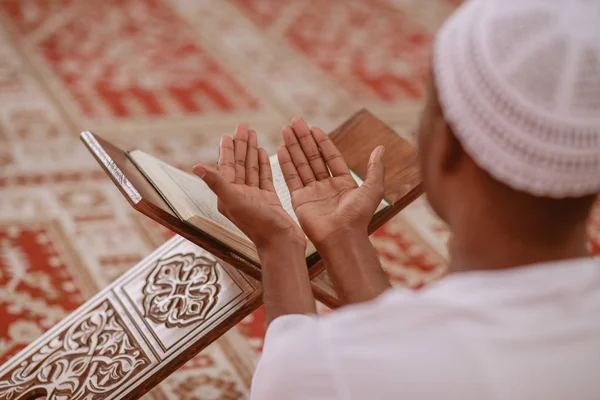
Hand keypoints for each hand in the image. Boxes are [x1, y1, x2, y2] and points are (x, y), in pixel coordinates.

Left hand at [193, 123, 305, 249]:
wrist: (281, 244)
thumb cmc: (258, 225)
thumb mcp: (234, 201)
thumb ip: (216, 182)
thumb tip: (195, 166)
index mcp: (228, 195)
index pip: (227, 167)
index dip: (227, 150)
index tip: (227, 134)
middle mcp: (240, 195)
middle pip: (239, 164)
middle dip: (241, 145)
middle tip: (243, 126)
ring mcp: (255, 198)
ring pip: (252, 169)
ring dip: (252, 151)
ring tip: (253, 133)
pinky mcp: (269, 200)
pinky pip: (264, 177)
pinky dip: (263, 164)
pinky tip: (263, 152)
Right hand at [278, 118, 385, 245]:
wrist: (342, 237)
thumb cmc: (358, 216)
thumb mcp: (373, 189)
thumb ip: (375, 168)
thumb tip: (380, 148)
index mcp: (344, 183)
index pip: (331, 156)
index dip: (322, 142)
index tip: (314, 128)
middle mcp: (326, 186)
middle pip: (313, 157)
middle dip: (304, 139)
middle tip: (295, 121)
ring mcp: (312, 192)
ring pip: (301, 164)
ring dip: (293, 146)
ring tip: (286, 129)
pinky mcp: (299, 200)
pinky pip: (291, 178)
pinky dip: (286, 163)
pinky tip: (281, 148)